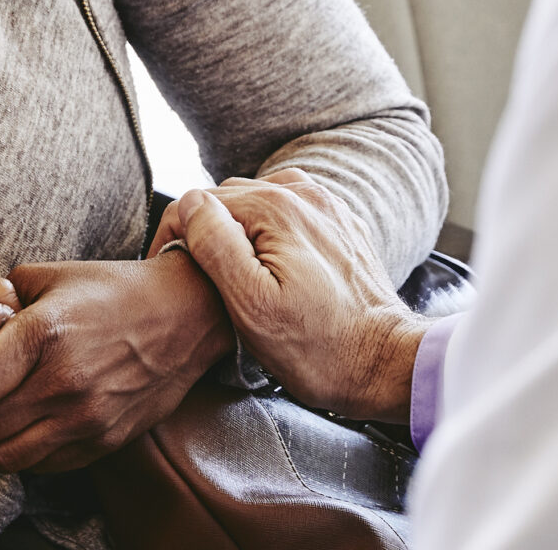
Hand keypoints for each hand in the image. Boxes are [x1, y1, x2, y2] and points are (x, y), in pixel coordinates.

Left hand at [0, 253, 234, 472]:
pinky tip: (33, 421)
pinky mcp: (104, 440)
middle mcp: (64, 381)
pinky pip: (42, 465)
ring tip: (0, 411)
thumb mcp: (52, 276)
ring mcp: (86, 417)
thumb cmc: (114, 291)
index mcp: (44, 333)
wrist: (186, 315)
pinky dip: (27, 450)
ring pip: (4, 457)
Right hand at [168, 171, 428, 422]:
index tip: (170, 275)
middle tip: (199, 283)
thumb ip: (215, 245)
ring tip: (233, 276)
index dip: (174, 238)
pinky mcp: (341, 227)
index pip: (197, 202)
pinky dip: (270, 232)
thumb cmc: (319, 348)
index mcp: (276, 207)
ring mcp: (327, 207)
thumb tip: (190, 205)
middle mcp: (304, 194)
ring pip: (258, 203)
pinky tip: (270, 267)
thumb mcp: (251, 306)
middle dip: (205, 232)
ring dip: (238, 231)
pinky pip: (290, 214)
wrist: (387, 364)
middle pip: (228, 199)